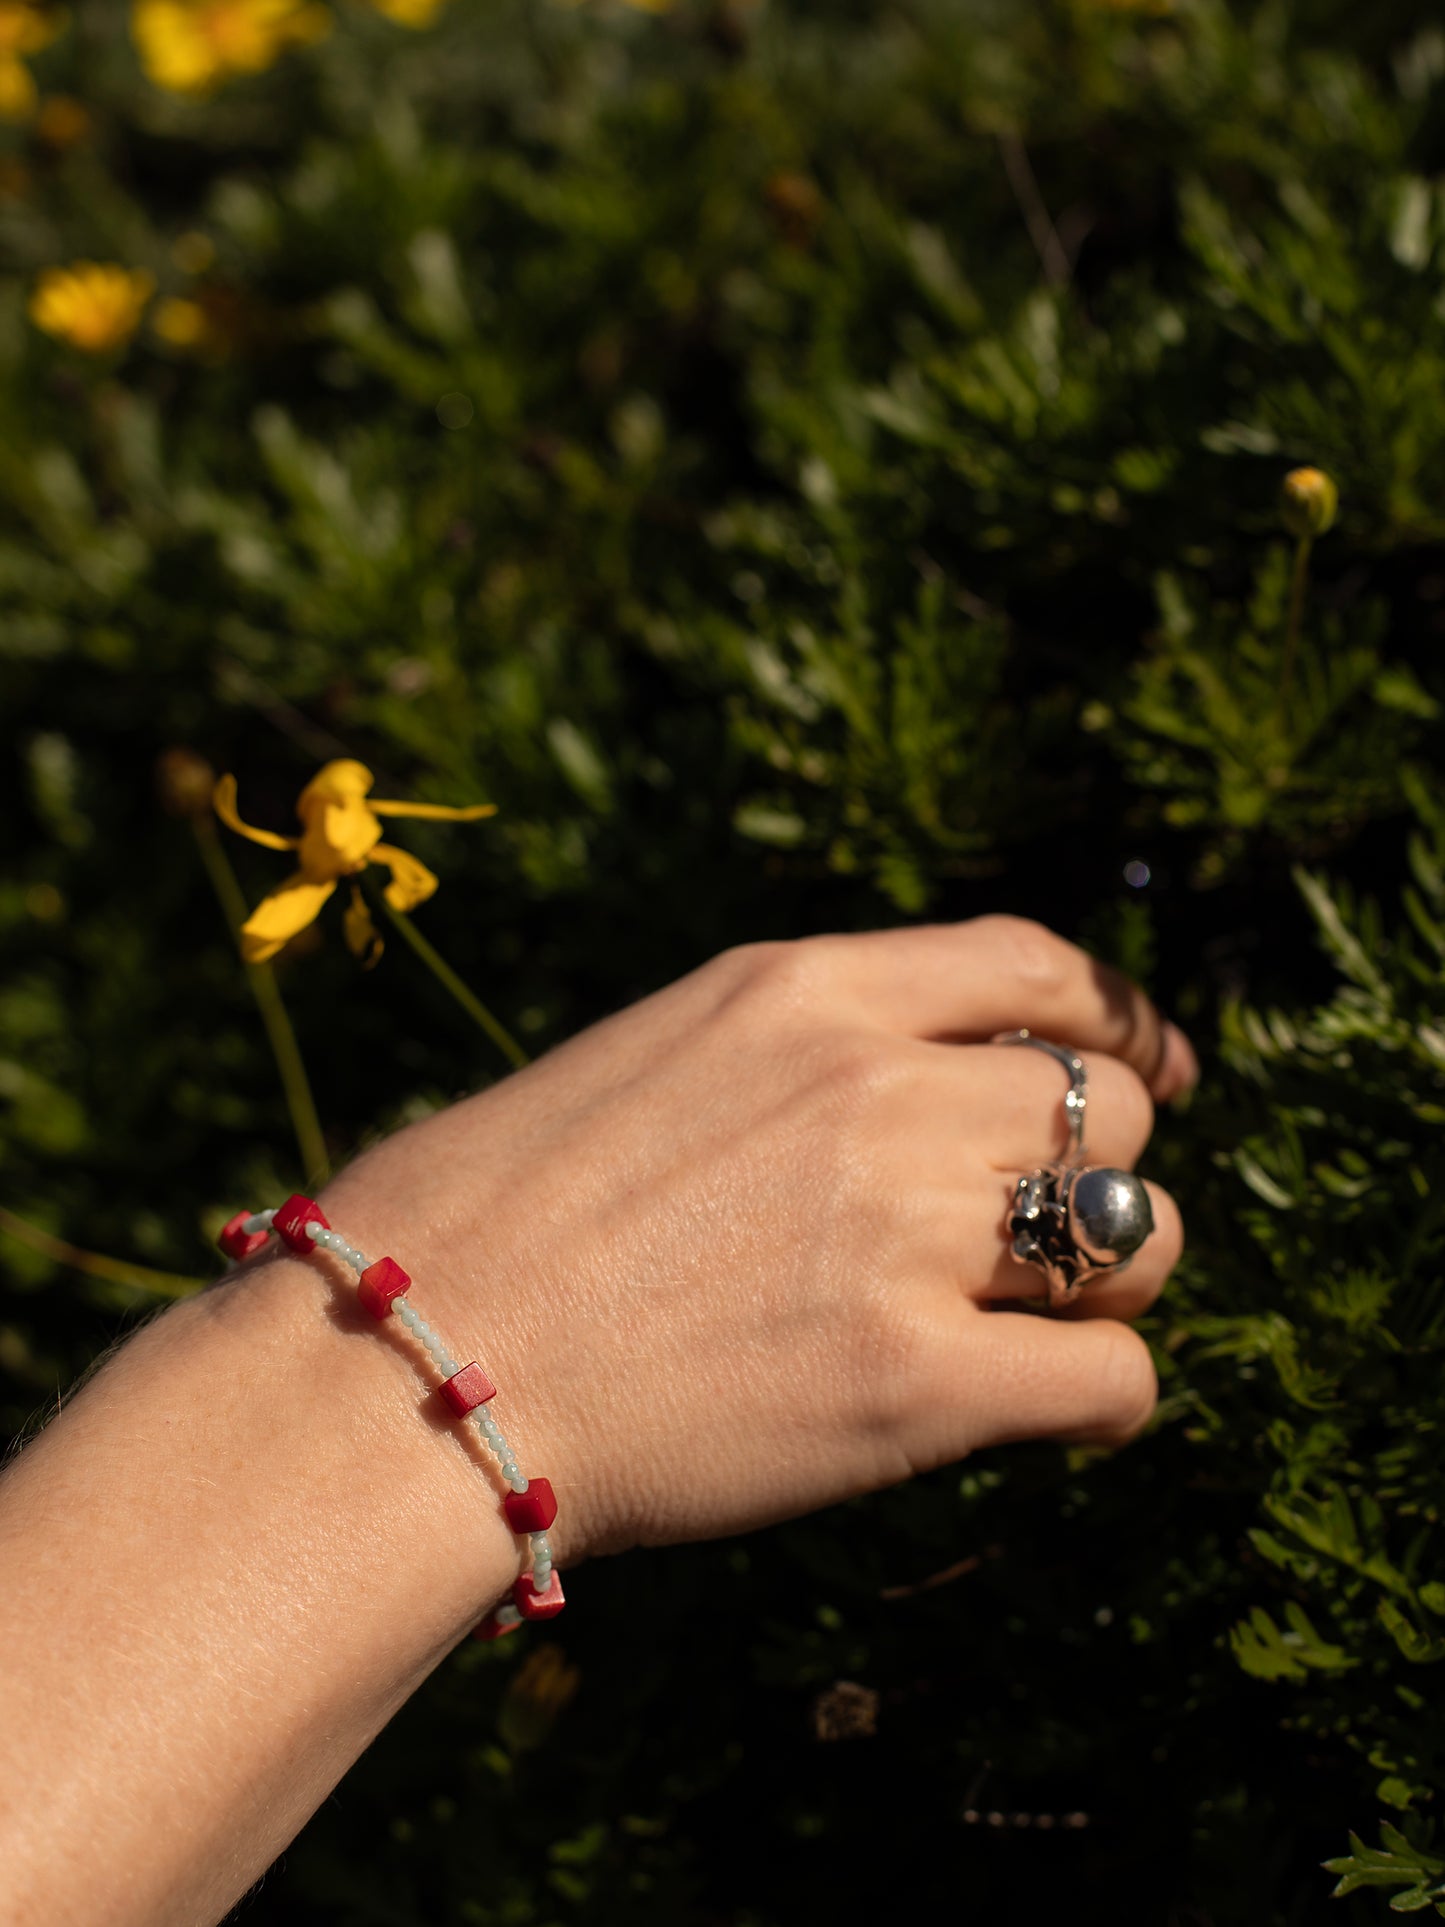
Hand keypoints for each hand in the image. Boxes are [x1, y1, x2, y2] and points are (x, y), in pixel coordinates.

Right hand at [322, 916, 1192, 1571]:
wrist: (403, 1365)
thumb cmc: (488, 1218)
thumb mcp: (652, 1057)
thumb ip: (800, 1056)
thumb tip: (923, 1099)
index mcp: (801, 987)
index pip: (1039, 965)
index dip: (1123, 1020)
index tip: (1158, 1067)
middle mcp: (876, 1086)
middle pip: (1107, 1108)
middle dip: (1099, 1171)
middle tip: (1048, 1236)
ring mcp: (904, 1230)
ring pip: (1140, 1235)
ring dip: (1118, 1278)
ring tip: (1051, 1321)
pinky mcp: (912, 1382)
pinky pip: (1114, 1380)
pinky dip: (1109, 1399)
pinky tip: (1060, 1414)